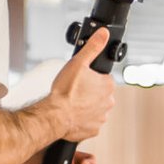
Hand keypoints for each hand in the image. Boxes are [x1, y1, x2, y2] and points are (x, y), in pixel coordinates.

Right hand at [42, 27, 115, 143]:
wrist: (55, 115)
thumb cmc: (65, 91)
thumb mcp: (78, 62)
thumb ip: (93, 47)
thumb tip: (104, 33)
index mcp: (108, 86)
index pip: (103, 78)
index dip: (91, 77)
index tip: (80, 80)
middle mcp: (108, 102)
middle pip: (99, 93)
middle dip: (89, 92)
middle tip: (74, 91)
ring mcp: (101, 117)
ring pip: (94, 108)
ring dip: (86, 106)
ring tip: (72, 103)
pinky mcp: (93, 130)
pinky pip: (89, 122)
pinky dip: (81, 119)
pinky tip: (72, 114)